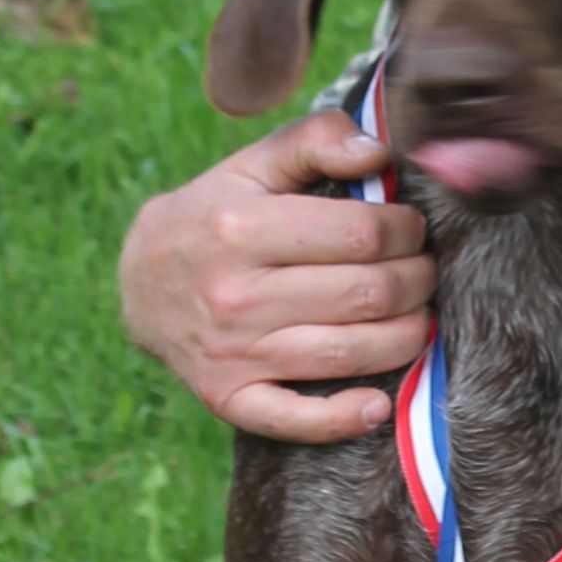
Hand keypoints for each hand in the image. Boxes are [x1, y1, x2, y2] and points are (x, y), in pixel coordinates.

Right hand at [118, 112, 434, 439]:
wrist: (138, 283)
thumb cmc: (213, 215)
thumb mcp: (252, 165)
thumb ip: (315, 141)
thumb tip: (377, 152)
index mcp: (241, 228)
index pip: (361, 234)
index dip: (406, 230)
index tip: (411, 227)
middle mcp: (236, 295)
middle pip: (367, 293)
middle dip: (416, 280)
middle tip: (422, 270)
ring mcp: (232, 352)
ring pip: (348, 352)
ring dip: (406, 336)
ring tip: (418, 315)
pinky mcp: (228, 397)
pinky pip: (294, 419)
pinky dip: (344, 418)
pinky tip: (378, 404)